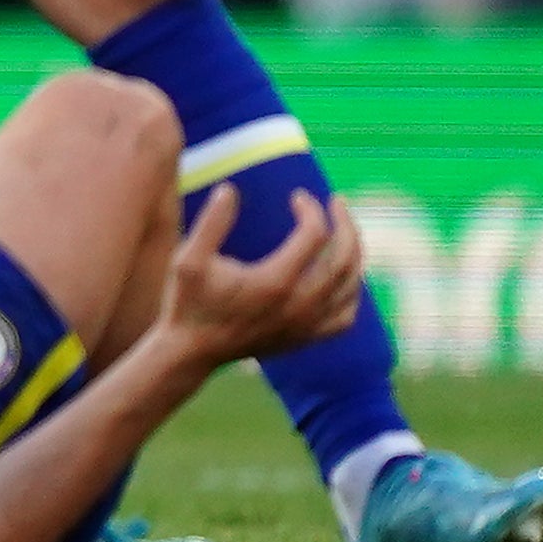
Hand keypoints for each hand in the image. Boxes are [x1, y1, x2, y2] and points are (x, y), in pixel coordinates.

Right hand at [155, 181, 370, 369]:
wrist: (193, 352)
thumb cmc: (188, 302)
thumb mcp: (188, 259)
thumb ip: (210, 224)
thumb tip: (229, 189)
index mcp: (275, 281)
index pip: (314, 235)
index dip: (311, 209)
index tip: (297, 196)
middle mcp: (300, 304)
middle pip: (344, 258)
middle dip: (345, 224)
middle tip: (337, 202)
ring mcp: (307, 325)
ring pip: (351, 286)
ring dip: (354, 254)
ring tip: (344, 232)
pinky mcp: (307, 338)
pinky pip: (346, 315)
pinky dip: (351, 292)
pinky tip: (342, 278)